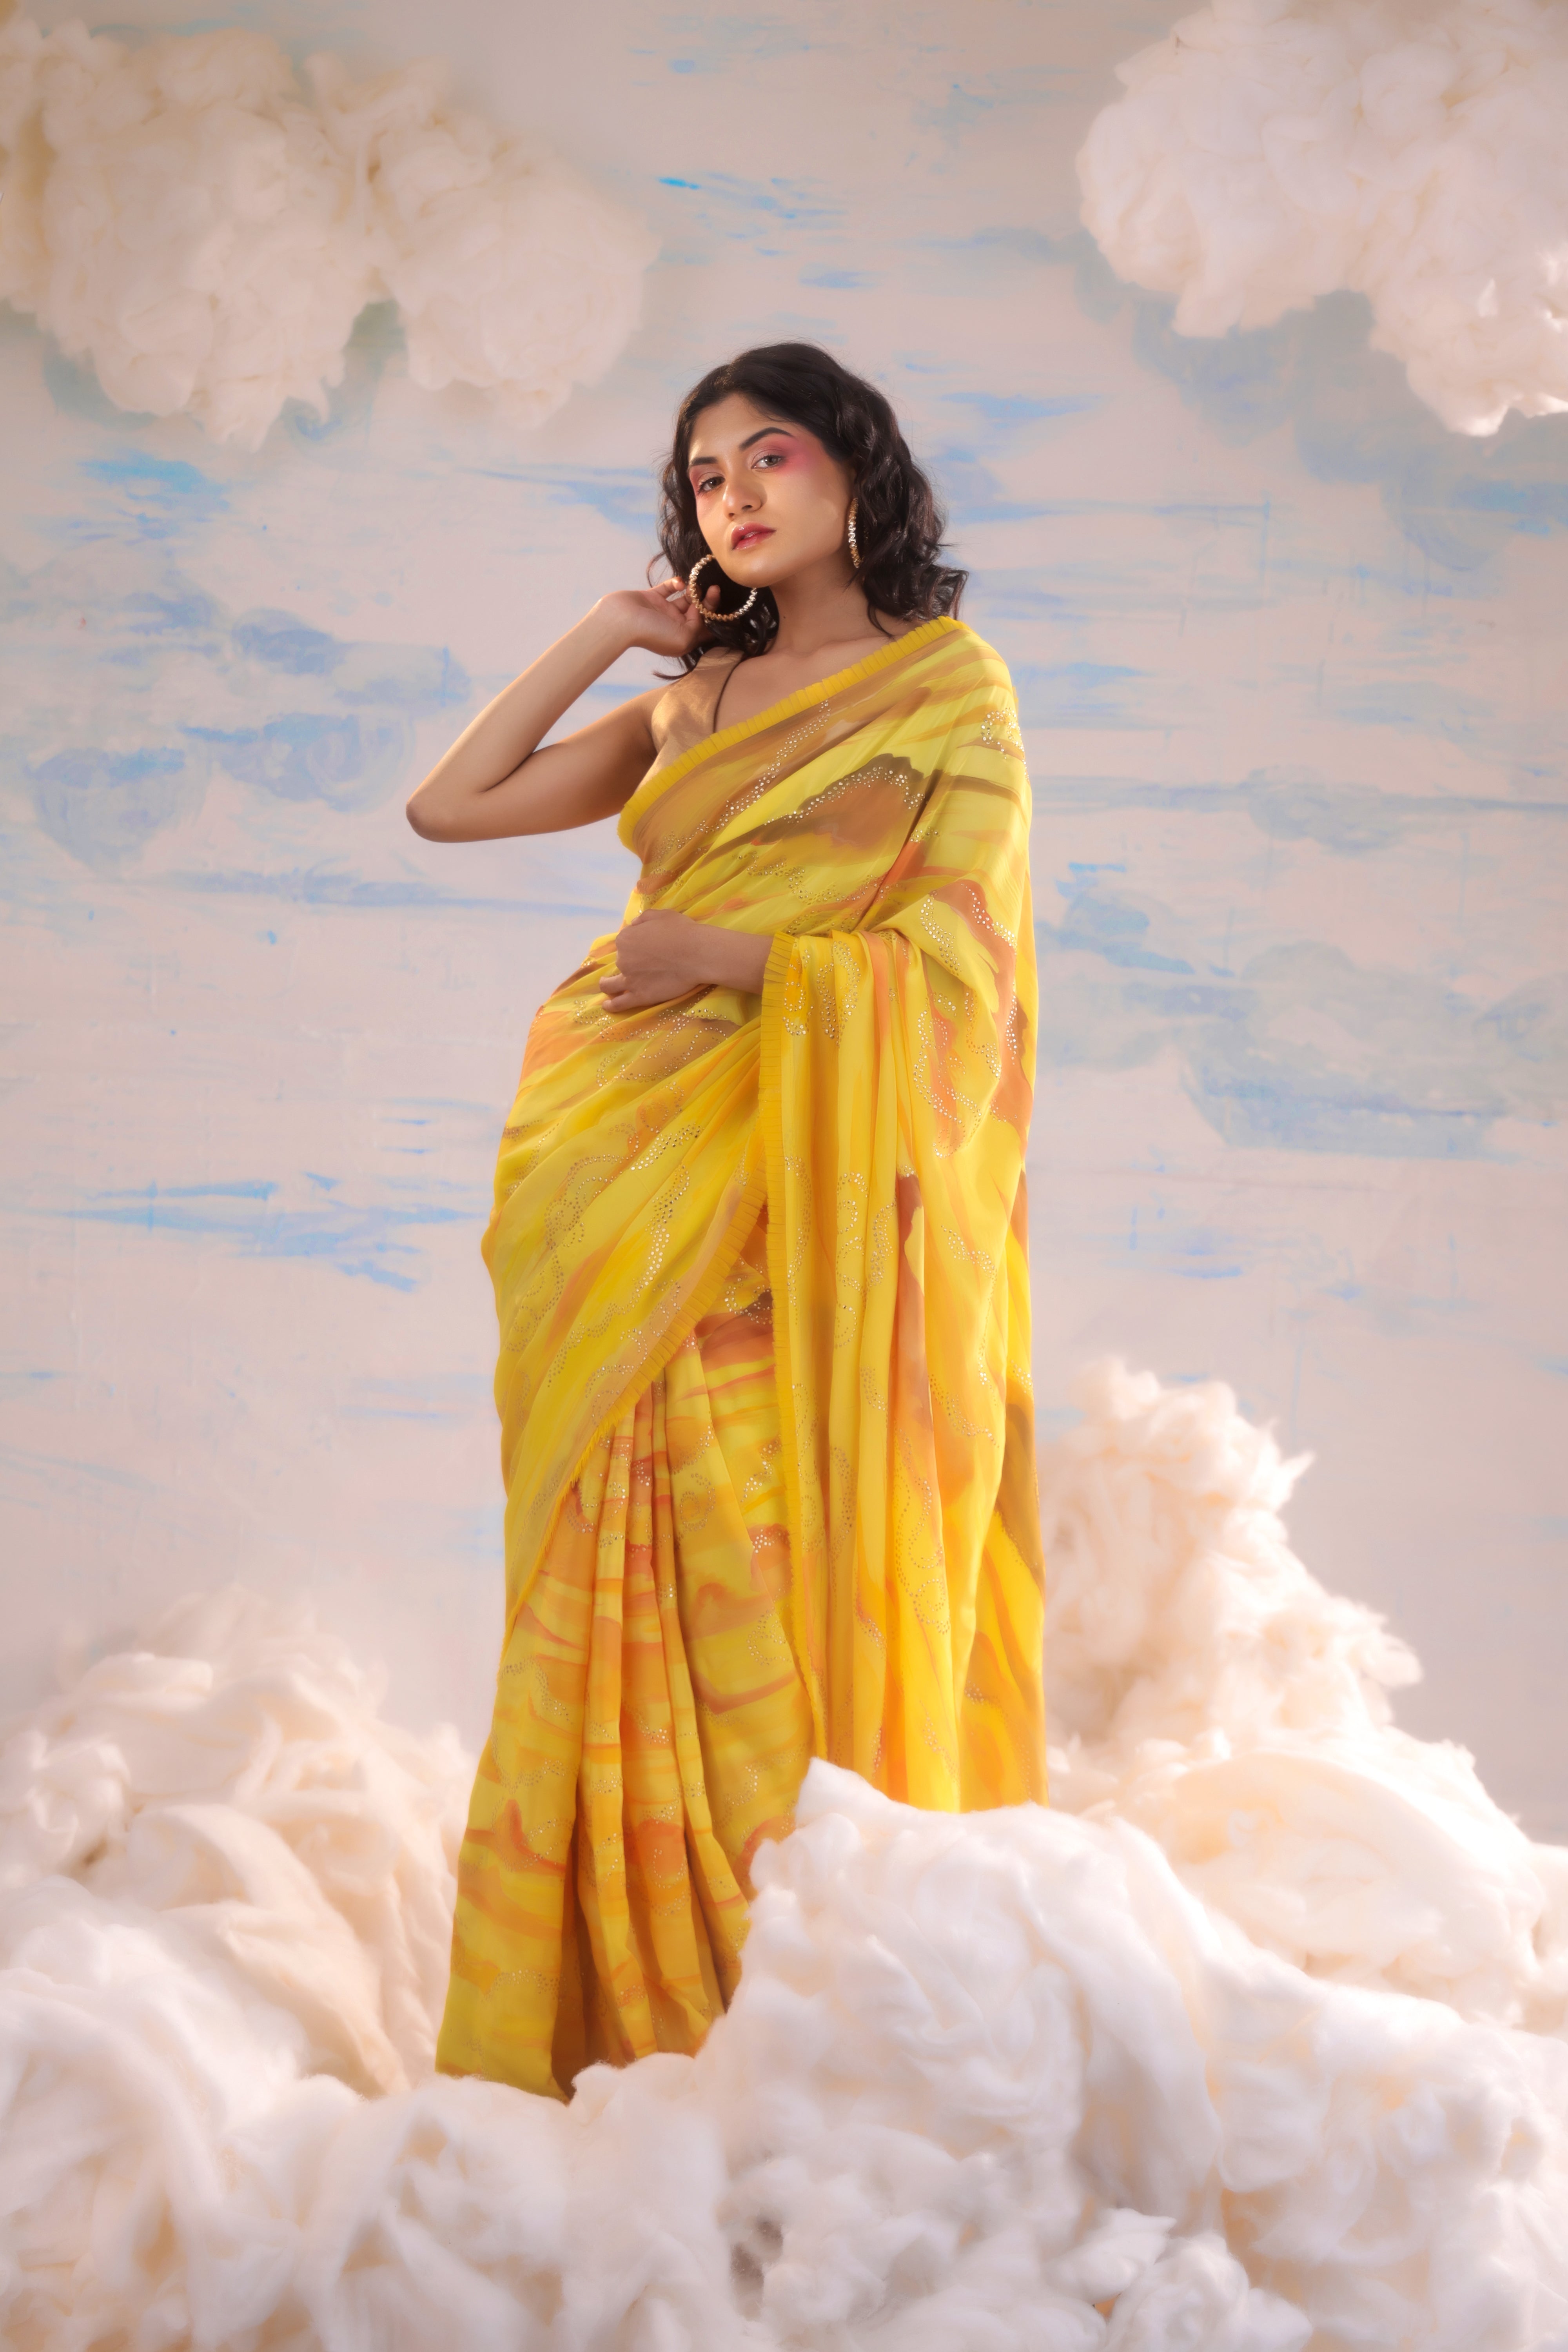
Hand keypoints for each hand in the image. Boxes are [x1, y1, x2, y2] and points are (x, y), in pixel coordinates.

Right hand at [595, 579, 722, 661]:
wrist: (620, 621)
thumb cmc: (652, 633)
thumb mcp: (684, 638)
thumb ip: (698, 626)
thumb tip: (699, 610)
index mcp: (682, 639)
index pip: (705, 628)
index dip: (715, 615)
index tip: (717, 600)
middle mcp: (674, 626)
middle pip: (697, 612)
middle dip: (707, 601)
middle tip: (714, 588)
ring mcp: (663, 611)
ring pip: (685, 599)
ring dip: (693, 590)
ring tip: (695, 584)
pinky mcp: (652, 598)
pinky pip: (669, 588)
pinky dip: (676, 582)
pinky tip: (679, 581)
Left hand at [599, 910, 772, 1013]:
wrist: (698, 954)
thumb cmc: (682, 932)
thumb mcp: (661, 915)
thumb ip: (643, 919)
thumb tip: (633, 924)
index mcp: (625, 939)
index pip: (624, 943)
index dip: (634, 944)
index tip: (645, 947)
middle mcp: (622, 959)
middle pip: (620, 962)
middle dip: (628, 962)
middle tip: (644, 965)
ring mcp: (629, 980)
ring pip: (610, 985)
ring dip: (607, 984)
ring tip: (609, 986)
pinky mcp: (639, 996)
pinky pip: (619, 1004)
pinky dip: (611, 1005)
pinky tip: (607, 1005)